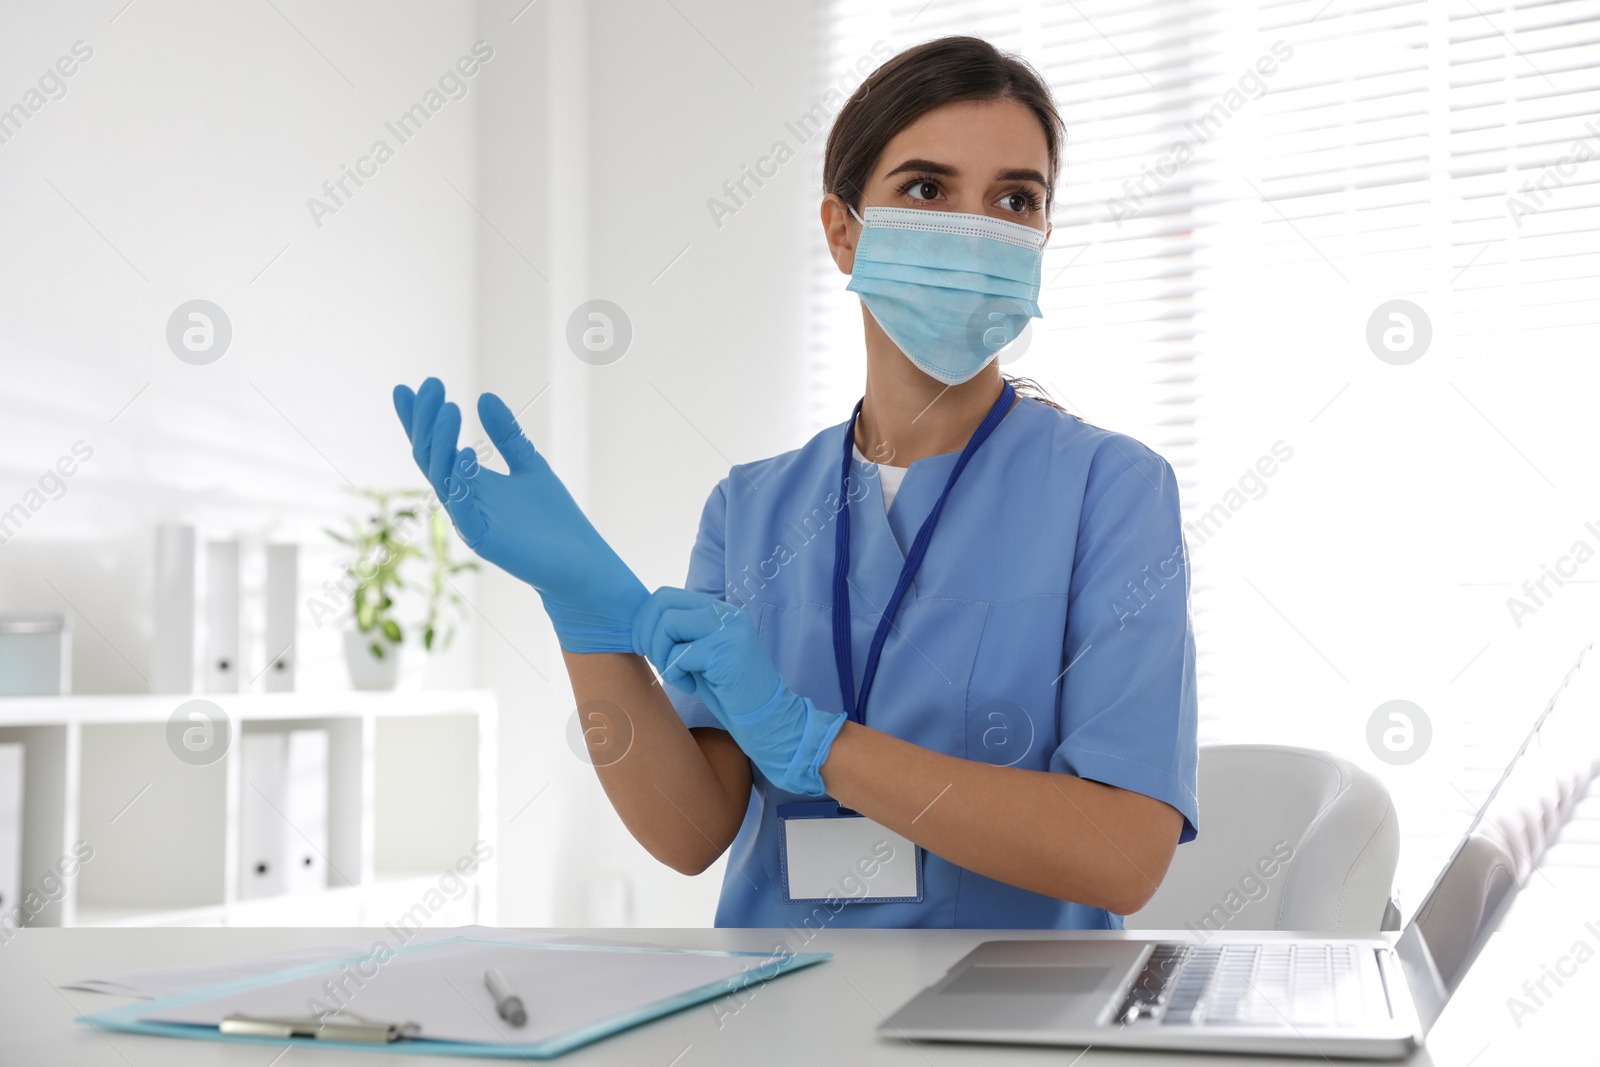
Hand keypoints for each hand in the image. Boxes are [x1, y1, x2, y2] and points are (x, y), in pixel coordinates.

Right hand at [393, 378, 646, 652]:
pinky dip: (460, 481)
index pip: (436, 446)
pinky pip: (463, 508)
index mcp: (470, 483)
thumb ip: (506, 435)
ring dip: (441, 441)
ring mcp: (470, 520)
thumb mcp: (529, 465)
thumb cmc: (553, 520)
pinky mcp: (483, 539)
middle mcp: (463, 500)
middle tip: (430, 385)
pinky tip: (465, 453)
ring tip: (447, 407)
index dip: (419, 419)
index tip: (406, 387)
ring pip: (441, 477)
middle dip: (425, 420)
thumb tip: (484, 397)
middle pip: (431, 456)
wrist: (580, 562)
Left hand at [632, 588, 845, 795]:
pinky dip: (676, 674)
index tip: (644, 646)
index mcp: (718, 611)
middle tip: (656, 660)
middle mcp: (725, 613)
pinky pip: (680, 655)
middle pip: (662, 603)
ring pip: (668, 624)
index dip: (645, 620)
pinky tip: (691, 686)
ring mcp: (728, 630)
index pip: (666, 595)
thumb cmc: (730, 691)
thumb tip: (640, 626)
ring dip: (662, 655)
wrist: (767, 717)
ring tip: (678, 675)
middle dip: (646, 633)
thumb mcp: (701, 655)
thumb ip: (680, 635)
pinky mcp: (725, 651)